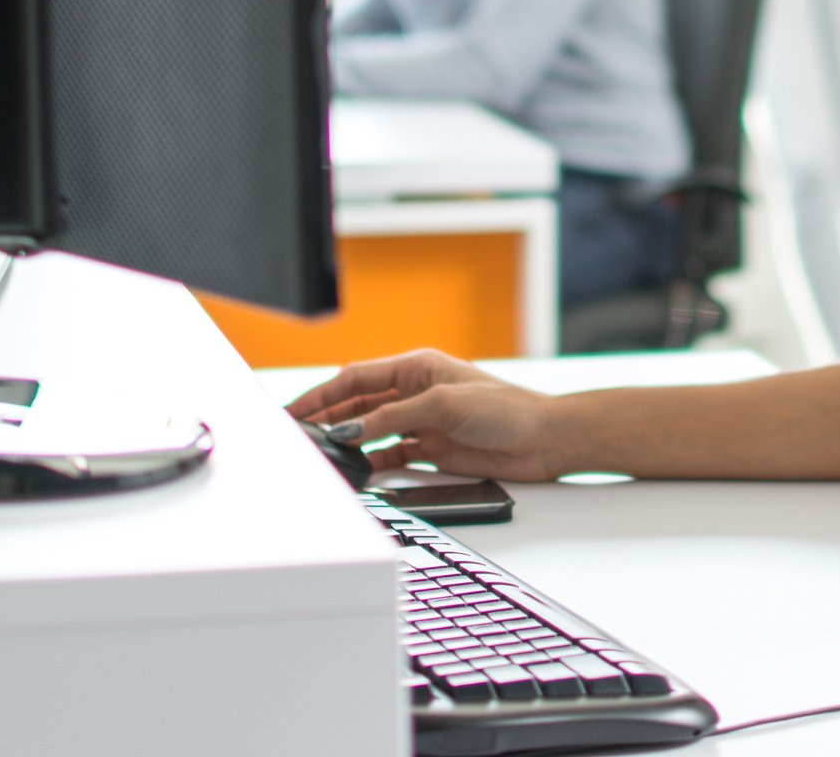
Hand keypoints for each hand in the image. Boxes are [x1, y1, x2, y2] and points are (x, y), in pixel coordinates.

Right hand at [287, 348, 571, 480]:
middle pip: (358, 404)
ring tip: (320, 455)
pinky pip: (392, 454)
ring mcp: (423, 421)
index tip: (295, 410)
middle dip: (327, 418)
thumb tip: (348, 430)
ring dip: (347, 441)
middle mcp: (416, 392)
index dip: (322, 394)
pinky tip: (358, 471)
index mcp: (417, 368)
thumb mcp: (442, 406)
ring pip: (371, 430)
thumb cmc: (506, 408)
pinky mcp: (432, 448)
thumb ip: (392, 419)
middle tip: (298, 436)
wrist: (544, 439)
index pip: (356, 378)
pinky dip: (373, 462)